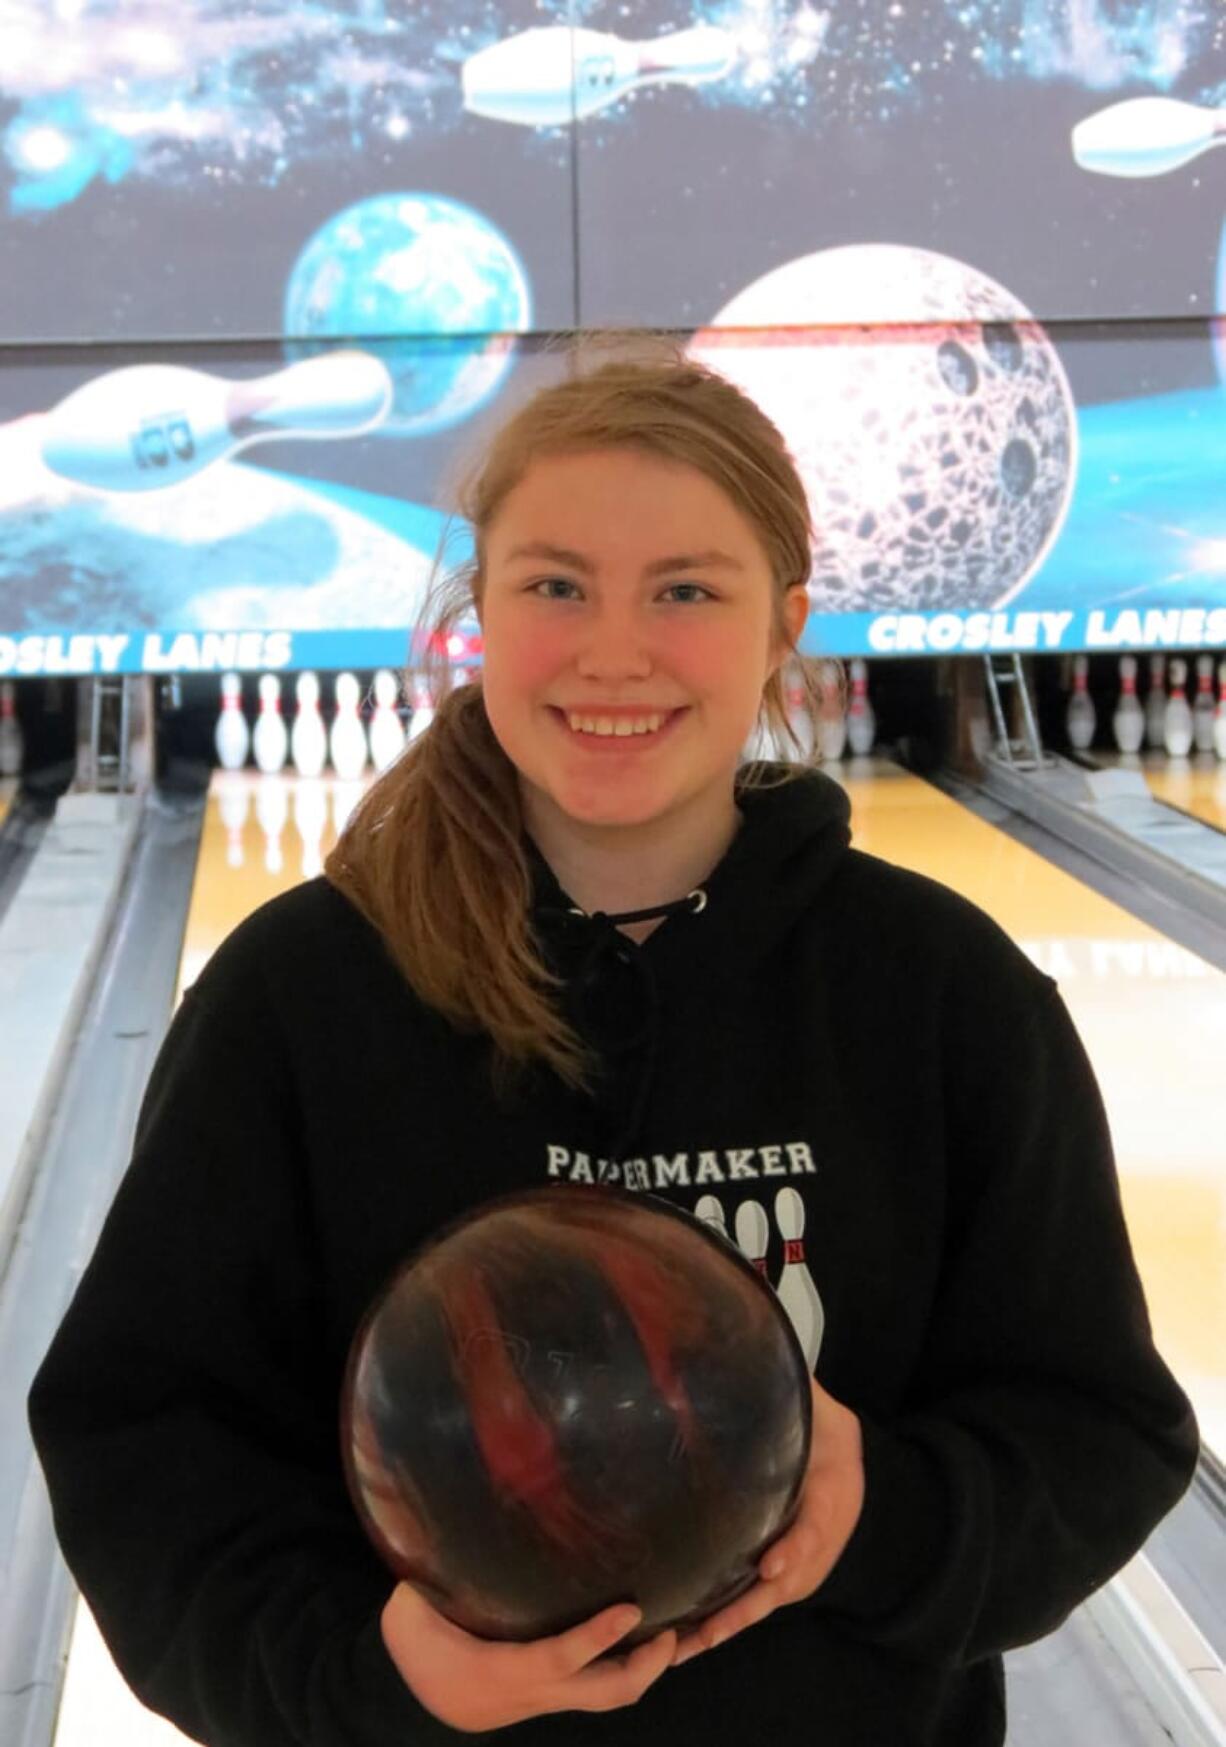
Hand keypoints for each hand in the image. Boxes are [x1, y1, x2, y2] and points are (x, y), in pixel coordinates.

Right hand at [381, 1582, 676, 1732]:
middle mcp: (536, 1692)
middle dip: (648, 1666)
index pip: (557, 1659)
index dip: (596, 1639)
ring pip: (612, 1693)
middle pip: (606, 1692)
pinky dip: (633, 1663)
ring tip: (692, 1631)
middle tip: (683, 1629)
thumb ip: (429, 1567)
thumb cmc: (414, 1643)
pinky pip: (604, 1683)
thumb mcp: (411, 1608)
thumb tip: (444, 1503)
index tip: (632, 1610)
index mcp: (503, 1670)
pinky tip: (656, 1634)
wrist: (413, 1701)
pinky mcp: (556, 1693)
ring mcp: (550, 1698)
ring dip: (652, 1667)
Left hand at [672, 1374, 864, 1666]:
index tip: (773, 1565)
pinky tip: (686, 1639)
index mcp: (832, 1497)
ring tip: (687, 1646)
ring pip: (765, 1602)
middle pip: (786, 1582)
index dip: (797, 1548)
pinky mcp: (780, 1577)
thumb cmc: (824, 1431)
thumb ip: (795, 1391)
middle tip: (714, 1629)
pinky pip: (753, 1603)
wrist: (844, 1457)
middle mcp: (816, 1541)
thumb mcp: (819, 1407)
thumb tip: (760, 1355)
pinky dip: (724, 1624)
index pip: (817, 1526)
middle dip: (747, 1608)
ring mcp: (799, 1565)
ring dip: (729, 1625)